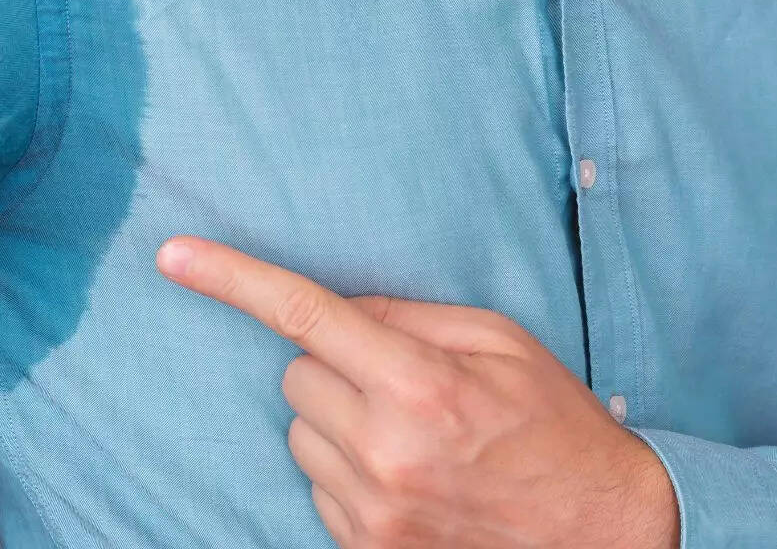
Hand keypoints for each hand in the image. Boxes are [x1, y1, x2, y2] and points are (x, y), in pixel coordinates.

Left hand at [156, 236, 677, 548]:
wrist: (603, 535)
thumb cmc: (555, 427)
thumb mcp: (500, 343)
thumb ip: (408, 316)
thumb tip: (334, 310)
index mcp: (421, 385)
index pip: (304, 315)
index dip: (232, 279)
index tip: (174, 256)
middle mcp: (384, 450)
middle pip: (294, 376)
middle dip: (331, 366)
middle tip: (394, 381)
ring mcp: (370, 510)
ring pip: (298, 431)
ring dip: (335, 420)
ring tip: (409, 436)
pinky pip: (315, 484)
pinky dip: (345, 469)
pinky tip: (405, 476)